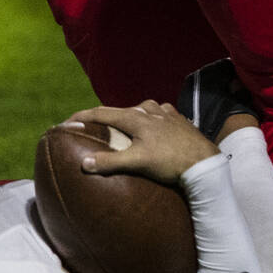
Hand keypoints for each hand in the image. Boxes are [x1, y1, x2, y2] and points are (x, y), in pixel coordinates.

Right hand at [64, 101, 218, 183]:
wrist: (205, 162)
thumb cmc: (170, 162)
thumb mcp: (138, 162)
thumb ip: (111, 161)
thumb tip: (84, 163)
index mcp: (136, 117)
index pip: (102, 113)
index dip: (83, 117)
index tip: (67, 121)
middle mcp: (150, 110)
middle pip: (121, 110)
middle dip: (105, 117)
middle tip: (94, 126)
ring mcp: (166, 113)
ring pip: (142, 109)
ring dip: (130, 116)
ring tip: (125, 127)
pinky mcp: (179, 120)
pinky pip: (160, 114)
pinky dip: (150, 119)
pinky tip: (153, 126)